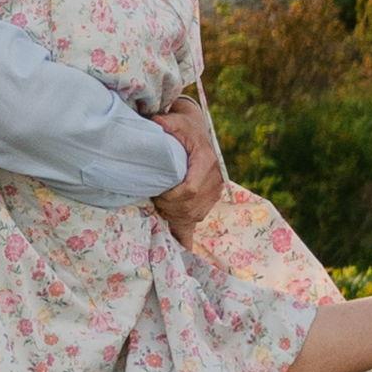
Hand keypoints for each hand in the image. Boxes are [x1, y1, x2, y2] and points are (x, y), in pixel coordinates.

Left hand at [151, 101, 228, 231]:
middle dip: (171, 208)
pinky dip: (185, 237)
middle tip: (156, 200)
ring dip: (174, 215)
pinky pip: (197, 223)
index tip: (159, 194)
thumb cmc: (182, 127)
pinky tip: (181, 251)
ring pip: (193, 216)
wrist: (195, 131)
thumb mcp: (175, 121)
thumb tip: (158, 123)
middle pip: (191, 207)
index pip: (190, 190)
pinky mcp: (208, 201)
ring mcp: (213, 193)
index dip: (173, 197)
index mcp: (206, 162)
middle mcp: (215, 180)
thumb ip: (167, 123)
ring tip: (162, 204)